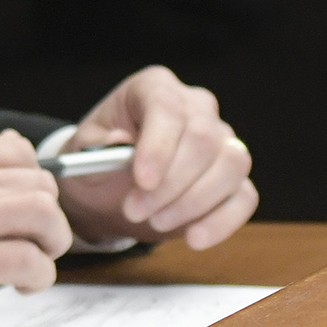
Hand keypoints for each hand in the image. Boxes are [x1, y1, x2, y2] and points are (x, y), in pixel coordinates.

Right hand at [0, 131, 72, 326]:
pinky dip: (39, 275)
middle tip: (35, 239)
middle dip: (48, 214)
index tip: (25, 205)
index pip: (15, 149)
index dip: (31, 180)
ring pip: (44, 213)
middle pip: (38, 181)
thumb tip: (8, 149)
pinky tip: (21, 284)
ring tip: (35, 259)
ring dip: (52, 241)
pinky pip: (30, 261)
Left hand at [54, 66, 256, 250]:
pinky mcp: (234, 177)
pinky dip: (222, 221)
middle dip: (171, 183)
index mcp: (154, 88)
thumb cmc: (97, 158)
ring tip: (155, 223)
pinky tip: (193, 239)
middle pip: (203, 138)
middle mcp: (196, 107)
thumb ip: (94, 146)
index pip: (167, 108)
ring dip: (194, 202)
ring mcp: (222, 140)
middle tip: (135, 212)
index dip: (159, 146)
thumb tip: (118, 141)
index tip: (142, 181)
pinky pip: (245, 196)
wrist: (109, 185)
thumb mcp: (82, 151)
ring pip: (231, 164)